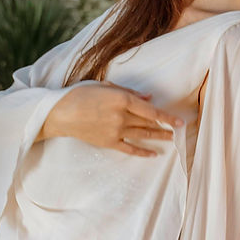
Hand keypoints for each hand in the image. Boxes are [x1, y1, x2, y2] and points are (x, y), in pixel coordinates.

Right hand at [39, 81, 183, 156]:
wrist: (61, 113)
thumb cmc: (82, 94)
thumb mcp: (106, 86)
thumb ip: (129, 91)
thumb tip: (149, 97)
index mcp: (122, 99)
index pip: (151, 110)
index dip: (167, 116)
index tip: (179, 121)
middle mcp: (121, 116)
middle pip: (148, 123)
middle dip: (165, 127)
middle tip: (179, 129)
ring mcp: (115, 131)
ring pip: (142, 135)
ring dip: (158, 137)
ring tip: (171, 139)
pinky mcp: (108, 142)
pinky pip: (129, 149)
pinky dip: (142, 152)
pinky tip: (153, 154)